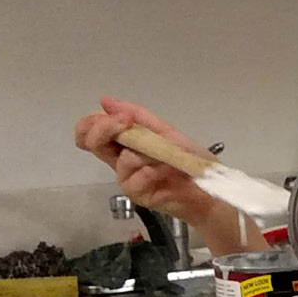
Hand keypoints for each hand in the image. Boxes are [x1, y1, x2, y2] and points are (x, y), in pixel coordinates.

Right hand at [73, 96, 226, 232]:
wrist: (208, 186)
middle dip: (106, 128)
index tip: (119, 116)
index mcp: (122, 145)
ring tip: (168, 157)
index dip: (93, 123)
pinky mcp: (138, 195)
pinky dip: (154, 169)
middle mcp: (119, 162)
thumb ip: (136, 116)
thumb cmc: (188, 159)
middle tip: (127, 122)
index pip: (89, 133)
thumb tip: (105, 101)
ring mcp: (128, 179)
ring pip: (122, 159)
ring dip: (147, 153)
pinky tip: (168, 169)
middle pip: (91, 143)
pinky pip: (136, 177)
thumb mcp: (164, 131)